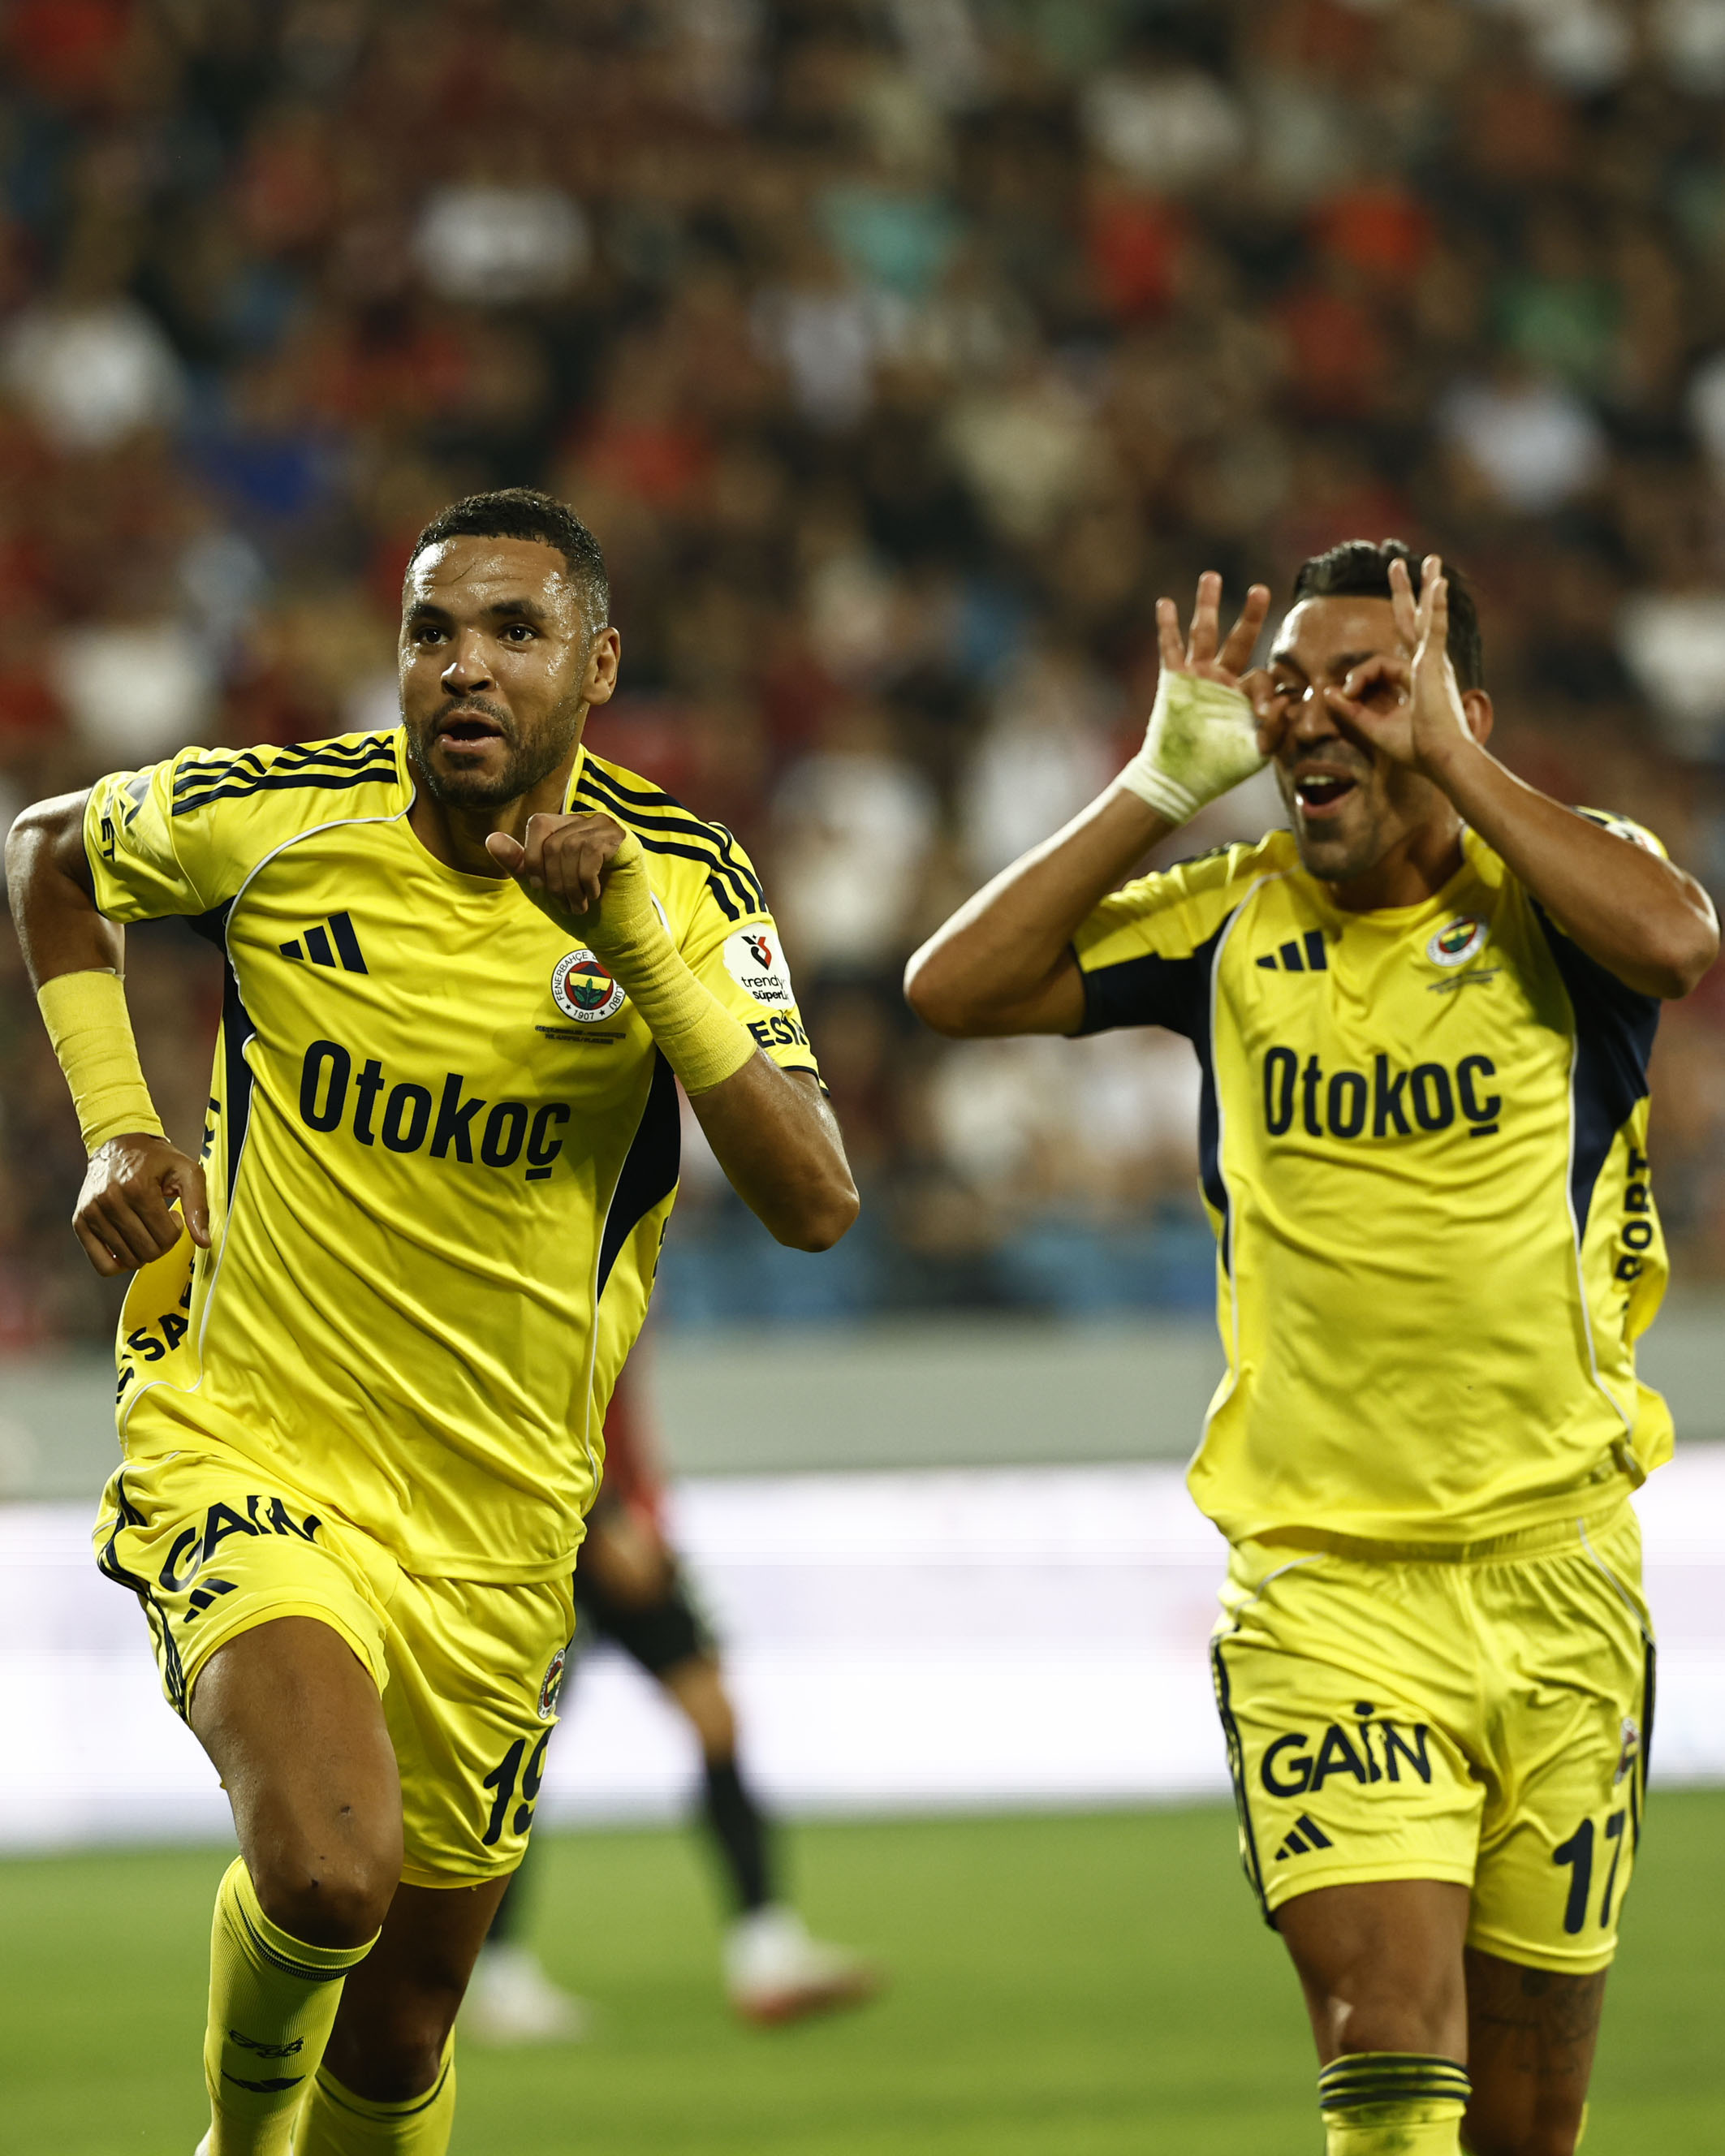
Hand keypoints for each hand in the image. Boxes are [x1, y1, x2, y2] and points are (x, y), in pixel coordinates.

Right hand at [74, 1134, 208, 1277]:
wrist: (118, 1144)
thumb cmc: (155, 1159)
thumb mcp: (187, 1171)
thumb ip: (199, 1206)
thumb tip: (204, 1241)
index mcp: (137, 1187)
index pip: (166, 1236)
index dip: (177, 1230)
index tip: (172, 1215)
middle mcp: (110, 1200)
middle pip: (148, 1251)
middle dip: (162, 1243)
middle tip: (159, 1223)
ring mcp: (92, 1212)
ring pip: (128, 1260)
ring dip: (143, 1251)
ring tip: (144, 1227)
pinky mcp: (80, 1222)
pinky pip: (102, 1264)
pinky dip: (119, 1263)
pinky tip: (128, 1245)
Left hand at [485, 812, 633, 936]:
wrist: (616, 931)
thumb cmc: (581, 906)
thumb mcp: (541, 886)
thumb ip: (518, 862)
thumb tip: (491, 838)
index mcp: (568, 827)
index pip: (538, 824)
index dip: (533, 858)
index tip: (542, 888)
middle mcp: (588, 821)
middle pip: (553, 841)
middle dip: (554, 881)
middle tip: (567, 904)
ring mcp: (608, 828)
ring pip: (570, 847)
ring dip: (570, 885)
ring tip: (579, 905)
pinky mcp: (624, 841)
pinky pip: (592, 851)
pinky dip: (587, 879)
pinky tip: (594, 894)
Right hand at [1123, 572, 1272, 822]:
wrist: (1180, 780)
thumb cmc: (1220, 770)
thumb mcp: (1257, 752)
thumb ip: (1277, 729)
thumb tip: (1290, 700)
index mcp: (1244, 696)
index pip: (1263, 677)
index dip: (1268, 691)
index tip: (1265, 713)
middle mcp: (1223, 680)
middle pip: (1239, 639)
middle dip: (1250, 615)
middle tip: (1260, 590)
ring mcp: (1197, 677)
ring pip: (1204, 633)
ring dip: (1207, 605)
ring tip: (1211, 576)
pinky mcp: (1174, 680)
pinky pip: (1171, 648)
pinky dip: (1167, 626)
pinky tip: (1166, 603)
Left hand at [1323, 553, 1473, 778]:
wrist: (1441, 759)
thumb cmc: (1416, 750)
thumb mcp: (1373, 728)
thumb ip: (1350, 710)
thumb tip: (1326, 693)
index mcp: (1415, 680)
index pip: (1379, 665)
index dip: (1356, 679)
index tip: (1343, 696)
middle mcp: (1427, 666)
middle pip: (1412, 621)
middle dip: (1406, 593)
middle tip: (1399, 564)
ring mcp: (1434, 662)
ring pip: (1426, 616)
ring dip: (1426, 587)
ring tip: (1431, 561)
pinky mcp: (1436, 663)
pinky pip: (1434, 628)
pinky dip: (1438, 606)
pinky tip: (1439, 584)